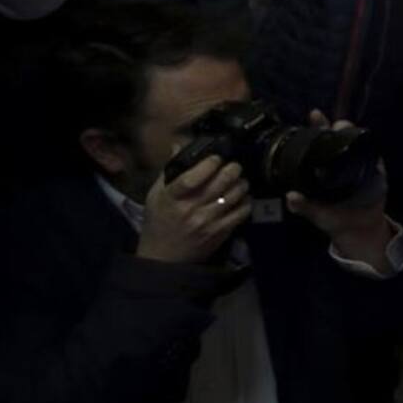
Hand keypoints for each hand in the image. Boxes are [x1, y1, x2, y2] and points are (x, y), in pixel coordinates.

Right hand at [136, 156, 251, 263]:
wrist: (163, 257)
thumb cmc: (158, 222)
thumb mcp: (156, 195)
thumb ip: (169, 170)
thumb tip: (179, 145)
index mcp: (172, 198)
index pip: (191, 179)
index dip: (208, 164)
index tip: (216, 157)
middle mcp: (191, 210)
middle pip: (220, 183)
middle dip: (233, 169)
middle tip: (234, 165)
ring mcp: (207, 222)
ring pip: (235, 195)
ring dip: (241, 183)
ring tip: (239, 180)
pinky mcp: (220, 233)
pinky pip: (241, 212)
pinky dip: (246, 201)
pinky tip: (242, 197)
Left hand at [287, 110, 391, 270]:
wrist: (359, 230)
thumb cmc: (334, 218)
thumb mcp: (317, 214)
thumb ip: (304, 206)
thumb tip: (291, 197)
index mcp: (324, 167)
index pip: (319, 142)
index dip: (318, 127)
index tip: (315, 114)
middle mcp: (341, 161)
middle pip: (340, 137)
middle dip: (338, 125)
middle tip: (337, 123)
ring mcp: (359, 164)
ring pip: (358, 142)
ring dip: (355, 133)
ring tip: (348, 129)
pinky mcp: (376, 171)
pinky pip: (375, 157)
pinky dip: (372, 150)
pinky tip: (367, 144)